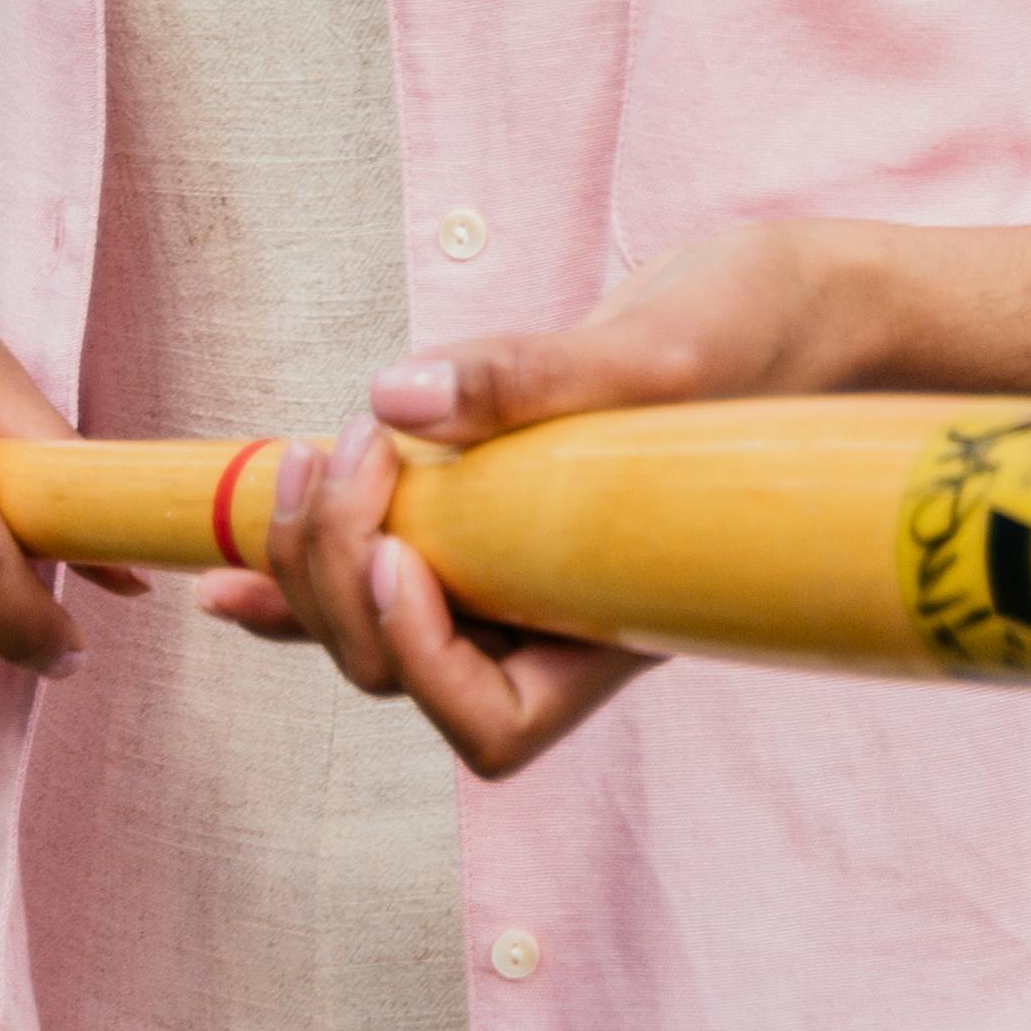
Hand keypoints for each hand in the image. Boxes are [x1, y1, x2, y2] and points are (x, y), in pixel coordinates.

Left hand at [195, 222, 855, 782]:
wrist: (801, 304)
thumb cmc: (766, 340)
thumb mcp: (666, 352)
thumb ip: (536, 379)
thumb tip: (397, 393)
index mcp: (619, 626)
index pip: (493, 725)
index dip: (422, 662)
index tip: (401, 551)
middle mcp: (559, 618)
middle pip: (408, 673)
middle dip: (338, 583)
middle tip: (339, 452)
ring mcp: (519, 570)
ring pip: (377, 625)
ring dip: (309, 558)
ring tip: (302, 456)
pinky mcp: (490, 513)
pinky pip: (380, 565)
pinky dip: (301, 566)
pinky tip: (228, 569)